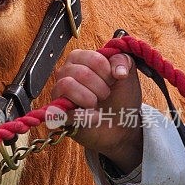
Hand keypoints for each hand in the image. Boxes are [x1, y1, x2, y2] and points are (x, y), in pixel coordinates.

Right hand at [51, 49, 142, 173]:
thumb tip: (118, 71)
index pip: (92, 58)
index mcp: (78, 59)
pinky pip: (61, 110)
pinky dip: (85, 116)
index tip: (113, 81)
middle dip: (101, 87)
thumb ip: (124, 61)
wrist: (120, 125)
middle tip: (106, 95)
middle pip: (81, 73)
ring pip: (66, 85)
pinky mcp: (58, 114)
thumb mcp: (127, 75)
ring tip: (96, 105)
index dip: (108, 72)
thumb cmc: (119, 98)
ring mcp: (59, 94)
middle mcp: (65, 74)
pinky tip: (96, 117)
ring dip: (89, 98)